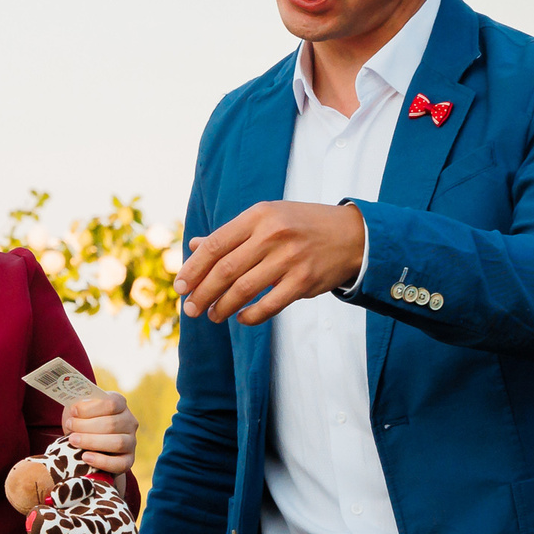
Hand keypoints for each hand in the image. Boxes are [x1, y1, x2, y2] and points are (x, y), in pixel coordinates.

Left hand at [61, 389, 137, 475]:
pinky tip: (85, 457)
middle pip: (112, 424)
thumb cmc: (80, 421)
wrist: (84, 443)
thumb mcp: (78, 409)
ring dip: (92, 442)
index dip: (90, 408)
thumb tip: (76, 408)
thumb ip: (78, 405)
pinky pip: (120, 464)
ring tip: (73, 440)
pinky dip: (102, 461)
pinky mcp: (128, 460)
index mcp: (120, 403)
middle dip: (86, 426)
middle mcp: (129, 422)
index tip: (73, 411)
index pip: (111, 403)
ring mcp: (131, 442)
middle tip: (69, 426)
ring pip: (117, 442)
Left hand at [174, 200, 366, 325]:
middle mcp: (273, 235)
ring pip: (243, 289)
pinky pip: (269, 305)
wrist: (353, 234)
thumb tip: (194, 246)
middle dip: (202, 293)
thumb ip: (231, 234)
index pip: (215, 245)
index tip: (180, 286)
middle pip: (224, 270)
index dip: (193, 269)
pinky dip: (250, 315)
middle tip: (190, 308)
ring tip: (212, 315)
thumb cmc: (301, 226)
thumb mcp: (267, 218)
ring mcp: (289, 259)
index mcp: (259, 215)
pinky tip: (241, 318)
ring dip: (222, 307)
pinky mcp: (304, 281)